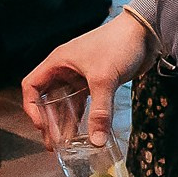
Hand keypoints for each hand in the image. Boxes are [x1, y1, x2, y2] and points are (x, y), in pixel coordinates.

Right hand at [22, 12, 151, 148]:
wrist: (145, 31)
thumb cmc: (119, 44)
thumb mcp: (104, 79)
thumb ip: (100, 111)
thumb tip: (96, 141)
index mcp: (58, 62)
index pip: (32, 86)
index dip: (32, 107)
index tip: (41, 126)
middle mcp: (66, 69)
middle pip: (48, 99)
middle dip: (50, 122)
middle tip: (54, 144)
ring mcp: (81, 75)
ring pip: (66, 102)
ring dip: (66, 122)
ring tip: (66, 145)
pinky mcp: (97, 80)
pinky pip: (84, 102)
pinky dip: (83, 116)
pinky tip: (85, 132)